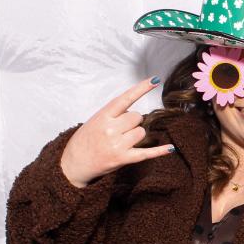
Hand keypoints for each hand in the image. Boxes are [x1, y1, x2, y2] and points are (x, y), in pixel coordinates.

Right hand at [60, 78, 174, 187]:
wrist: (73, 163)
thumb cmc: (86, 139)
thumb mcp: (95, 120)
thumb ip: (114, 114)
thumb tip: (136, 114)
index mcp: (103, 116)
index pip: (125, 98)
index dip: (141, 88)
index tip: (155, 80)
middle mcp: (110, 129)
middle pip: (137, 117)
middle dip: (133, 122)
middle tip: (120, 130)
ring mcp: (117, 144)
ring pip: (142, 132)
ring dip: (136, 136)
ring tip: (122, 142)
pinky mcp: (123, 159)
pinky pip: (146, 153)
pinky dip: (159, 151)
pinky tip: (170, 148)